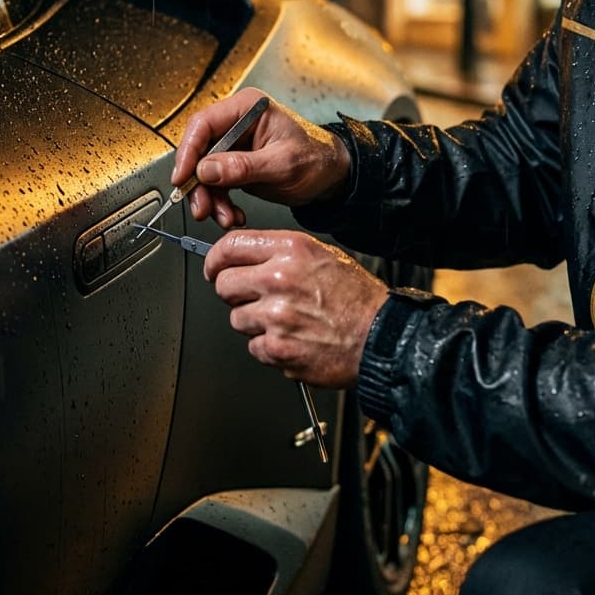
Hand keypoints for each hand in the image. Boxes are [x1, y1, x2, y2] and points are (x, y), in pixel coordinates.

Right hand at [172, 87, 350, 227]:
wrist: (331, 176)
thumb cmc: (317, 158)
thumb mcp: (283, 163)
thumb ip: (244, 166)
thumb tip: (207, 169)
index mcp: (247, 109)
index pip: (204, 124)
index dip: (188, 151)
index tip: (183, 177)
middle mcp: (236, 125)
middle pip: (199, 151)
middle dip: (199, 184)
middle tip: (202, 207)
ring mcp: (234, 146)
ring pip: (204, 172)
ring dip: (210, 199)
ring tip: (225, 217)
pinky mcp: (235, 166)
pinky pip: (216, 185)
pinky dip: (221, 203)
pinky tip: (233, 214)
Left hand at [203, 229, 389, 387]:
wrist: (381, 337)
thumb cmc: (357, 299)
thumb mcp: (322, 255)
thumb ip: (280, 253)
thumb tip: (246, 258)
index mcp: (290, 250)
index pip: (230, 246)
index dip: (215, 260)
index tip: (214, 268)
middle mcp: (279, 278)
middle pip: (224, 284)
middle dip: (234, 294)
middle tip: (254, 299)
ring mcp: (275, 316)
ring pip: (236, 318)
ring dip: (254, 323)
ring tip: (286, 322)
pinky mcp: (276, 348)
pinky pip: (253, 347)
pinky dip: (269, 348)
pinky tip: (293, 340)